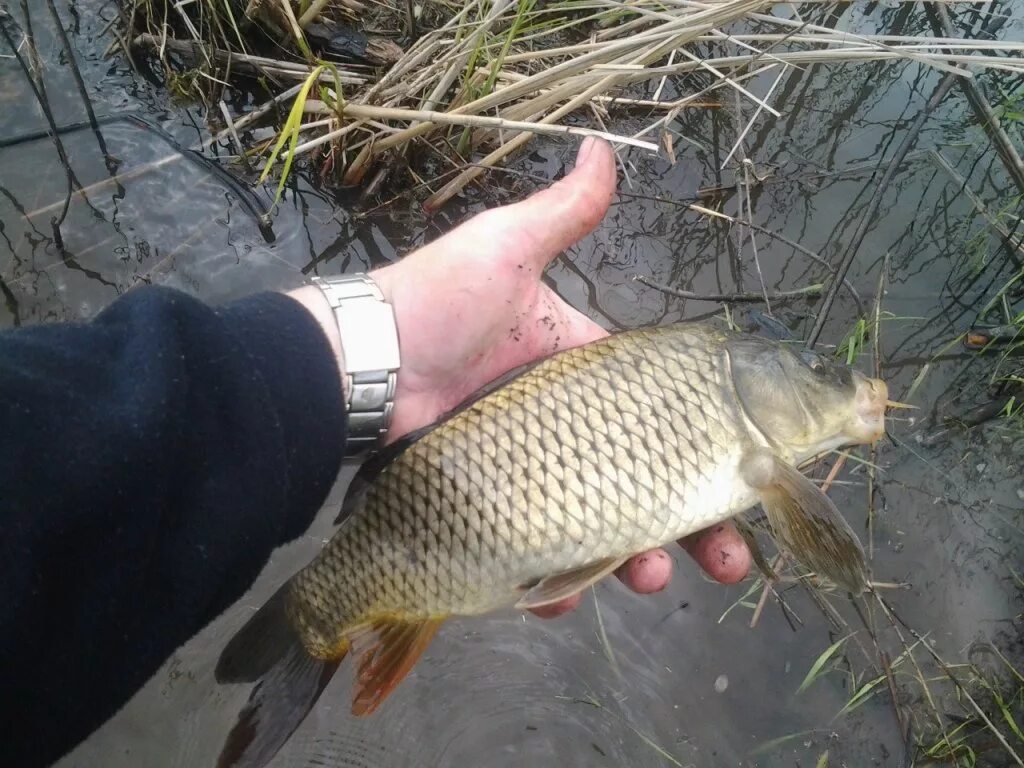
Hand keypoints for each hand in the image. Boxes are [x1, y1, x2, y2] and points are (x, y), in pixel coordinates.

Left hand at [369, 137, 749, 614]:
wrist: (357, 366)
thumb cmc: (436, 304)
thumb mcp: (503, 249)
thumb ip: (559, 214)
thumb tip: (604, 147)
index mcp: (579, 372)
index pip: (656, 415)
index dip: (701, 447)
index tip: (746, 480)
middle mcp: (561, 428)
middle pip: (640, 482)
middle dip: (686, 523)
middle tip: (728, 565)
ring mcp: (527, 474)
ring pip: (595, 527)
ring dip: (630, 558)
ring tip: (648, 581)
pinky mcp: (489, 512)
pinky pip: (531, 554)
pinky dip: (550, 579)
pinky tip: (560, 596)